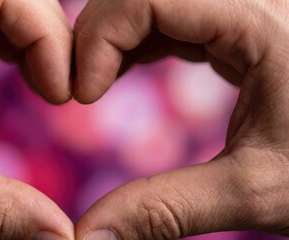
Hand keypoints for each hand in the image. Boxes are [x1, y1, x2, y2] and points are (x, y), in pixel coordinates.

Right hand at [74, 0, 288, 238]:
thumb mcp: (257, 190)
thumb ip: (167, 210)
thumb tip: (88, 235)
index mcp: (260, 20)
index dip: (97, 38)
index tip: (84, 96)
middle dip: (98, 34)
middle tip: (83, 89)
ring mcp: (248, 9)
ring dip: (116, 36)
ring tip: (98, 83)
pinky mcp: (242, 23)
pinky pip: (173, 14)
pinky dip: (138, 39)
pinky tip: (125, 69)